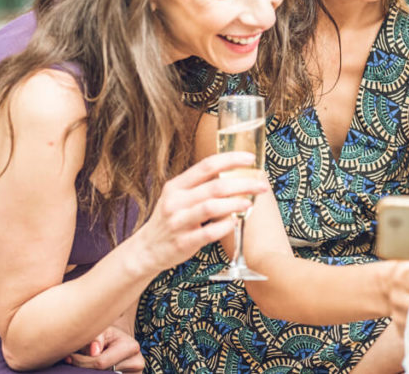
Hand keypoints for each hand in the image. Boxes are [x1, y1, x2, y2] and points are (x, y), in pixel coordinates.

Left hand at [64, 325, 143, 370]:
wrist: (118, 343)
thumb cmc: (106, 336)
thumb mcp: (101, 331)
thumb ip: (96, 337)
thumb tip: (94, 351)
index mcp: (131, 347)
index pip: (100, 363)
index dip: (81, 361)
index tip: (69, 357)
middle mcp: (137, 362)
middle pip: (101, 373)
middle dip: (84, 368)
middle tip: (72, 362)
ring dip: (91, 373)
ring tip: (84, 365)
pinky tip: (94, 370)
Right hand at [131, 151, 269, 273]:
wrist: (146, 250)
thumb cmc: (170, 219)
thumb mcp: (178, 197)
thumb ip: (200, 185)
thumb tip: (235, 172)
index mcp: (176, 186)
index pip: (206, 165)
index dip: (231, 159)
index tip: (251, 158)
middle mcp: (175, 201)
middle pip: (215, 186)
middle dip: (243, 184)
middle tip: (262, 185)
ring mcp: (178, 222)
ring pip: (211, 207)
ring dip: (235, 204)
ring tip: (249, 203)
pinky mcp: (183, 243)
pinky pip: (208, 232)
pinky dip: (225, 226)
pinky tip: (234, 223)